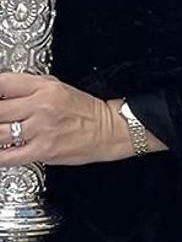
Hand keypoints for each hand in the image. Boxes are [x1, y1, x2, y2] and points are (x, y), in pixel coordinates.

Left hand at [0, 73, 130, 166]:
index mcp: (44, 88)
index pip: (3, 84)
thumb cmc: (85, 111)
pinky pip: (9, 157)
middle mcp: (41, 107)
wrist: (110, 130)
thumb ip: (29, 88)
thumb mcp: (57, 86)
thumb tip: (2, 92)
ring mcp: (41, 130)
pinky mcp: (43, 151)